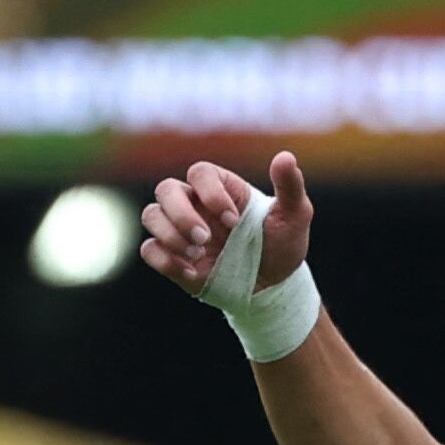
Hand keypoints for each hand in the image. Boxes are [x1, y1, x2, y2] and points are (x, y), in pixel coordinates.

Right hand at [139, 153, 310, 295]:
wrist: (274, 286)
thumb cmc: (282, 245)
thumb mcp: (295, 217)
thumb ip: (290, 187)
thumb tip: (286, 157)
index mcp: (221, 188)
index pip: (200, 172)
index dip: (210, 193)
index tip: (234, 220)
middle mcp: (195, 204)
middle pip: (165, 189)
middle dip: (181, 214)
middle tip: (205, 238)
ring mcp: (180, 229)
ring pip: (151, 215)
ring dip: (170, 235)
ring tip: (199, 256)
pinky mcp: (172, 256)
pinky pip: (149, 249)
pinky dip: (164, 259)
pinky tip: (191, 272)